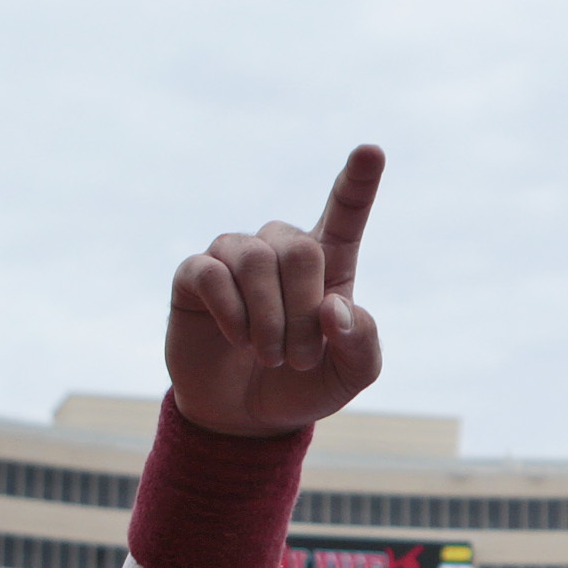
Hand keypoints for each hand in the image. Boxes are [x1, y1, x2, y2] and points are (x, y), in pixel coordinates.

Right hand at [166, 146, 386, 436]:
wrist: (244, 416)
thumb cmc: (303, 386)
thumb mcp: (350, 377)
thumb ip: (360, 345)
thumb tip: (334, 308)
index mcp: (329, 264)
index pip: (345, 212)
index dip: (358, 182)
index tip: (371, 150)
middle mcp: (281, 249)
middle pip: (299, 249)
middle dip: (302, 314)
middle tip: (297, 360)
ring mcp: (235, 257)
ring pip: (256, 260)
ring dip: (268, 320)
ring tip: (268, 357)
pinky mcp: (195, 274)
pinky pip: (211, 273)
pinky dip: (231, 313)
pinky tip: (237, 339)